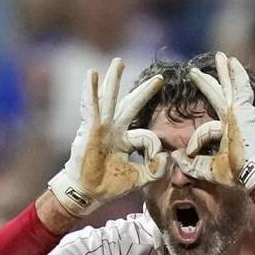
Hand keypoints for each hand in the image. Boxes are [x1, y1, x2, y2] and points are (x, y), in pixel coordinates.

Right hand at [48, 58, 167, 216]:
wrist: (88, 193)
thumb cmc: (109, 186)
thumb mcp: (139, 178)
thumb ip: (155, 170)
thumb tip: (166, 156)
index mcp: (125, 140)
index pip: (147, 136)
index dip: (153, 148)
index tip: (156, 160)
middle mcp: (114, 130)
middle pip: (131, 105)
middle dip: (145, 91)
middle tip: (159, 78)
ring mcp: (101, 128)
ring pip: (110, 99)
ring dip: (114, 80)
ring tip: (119, 62)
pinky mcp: (90, 129)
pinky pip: (91, 106)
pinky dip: (91, 91)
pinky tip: (92, 74)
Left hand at [176, 52, 254, 191]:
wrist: (251, 175)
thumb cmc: (234, 174)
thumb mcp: (206, 169)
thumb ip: (190, 164)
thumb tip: (175, 156)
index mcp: (227, 133)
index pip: (206, 128)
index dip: (195, 141)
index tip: (187, 152)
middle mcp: (234, 120)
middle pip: (218, 96)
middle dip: (208, 83)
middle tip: (195, 71)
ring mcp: (241, 114)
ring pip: (231, 88)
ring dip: (225, 72)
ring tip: (221, 57)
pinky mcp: (244, 111)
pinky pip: (241, 88)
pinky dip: (237, 75)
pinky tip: (232, 62)